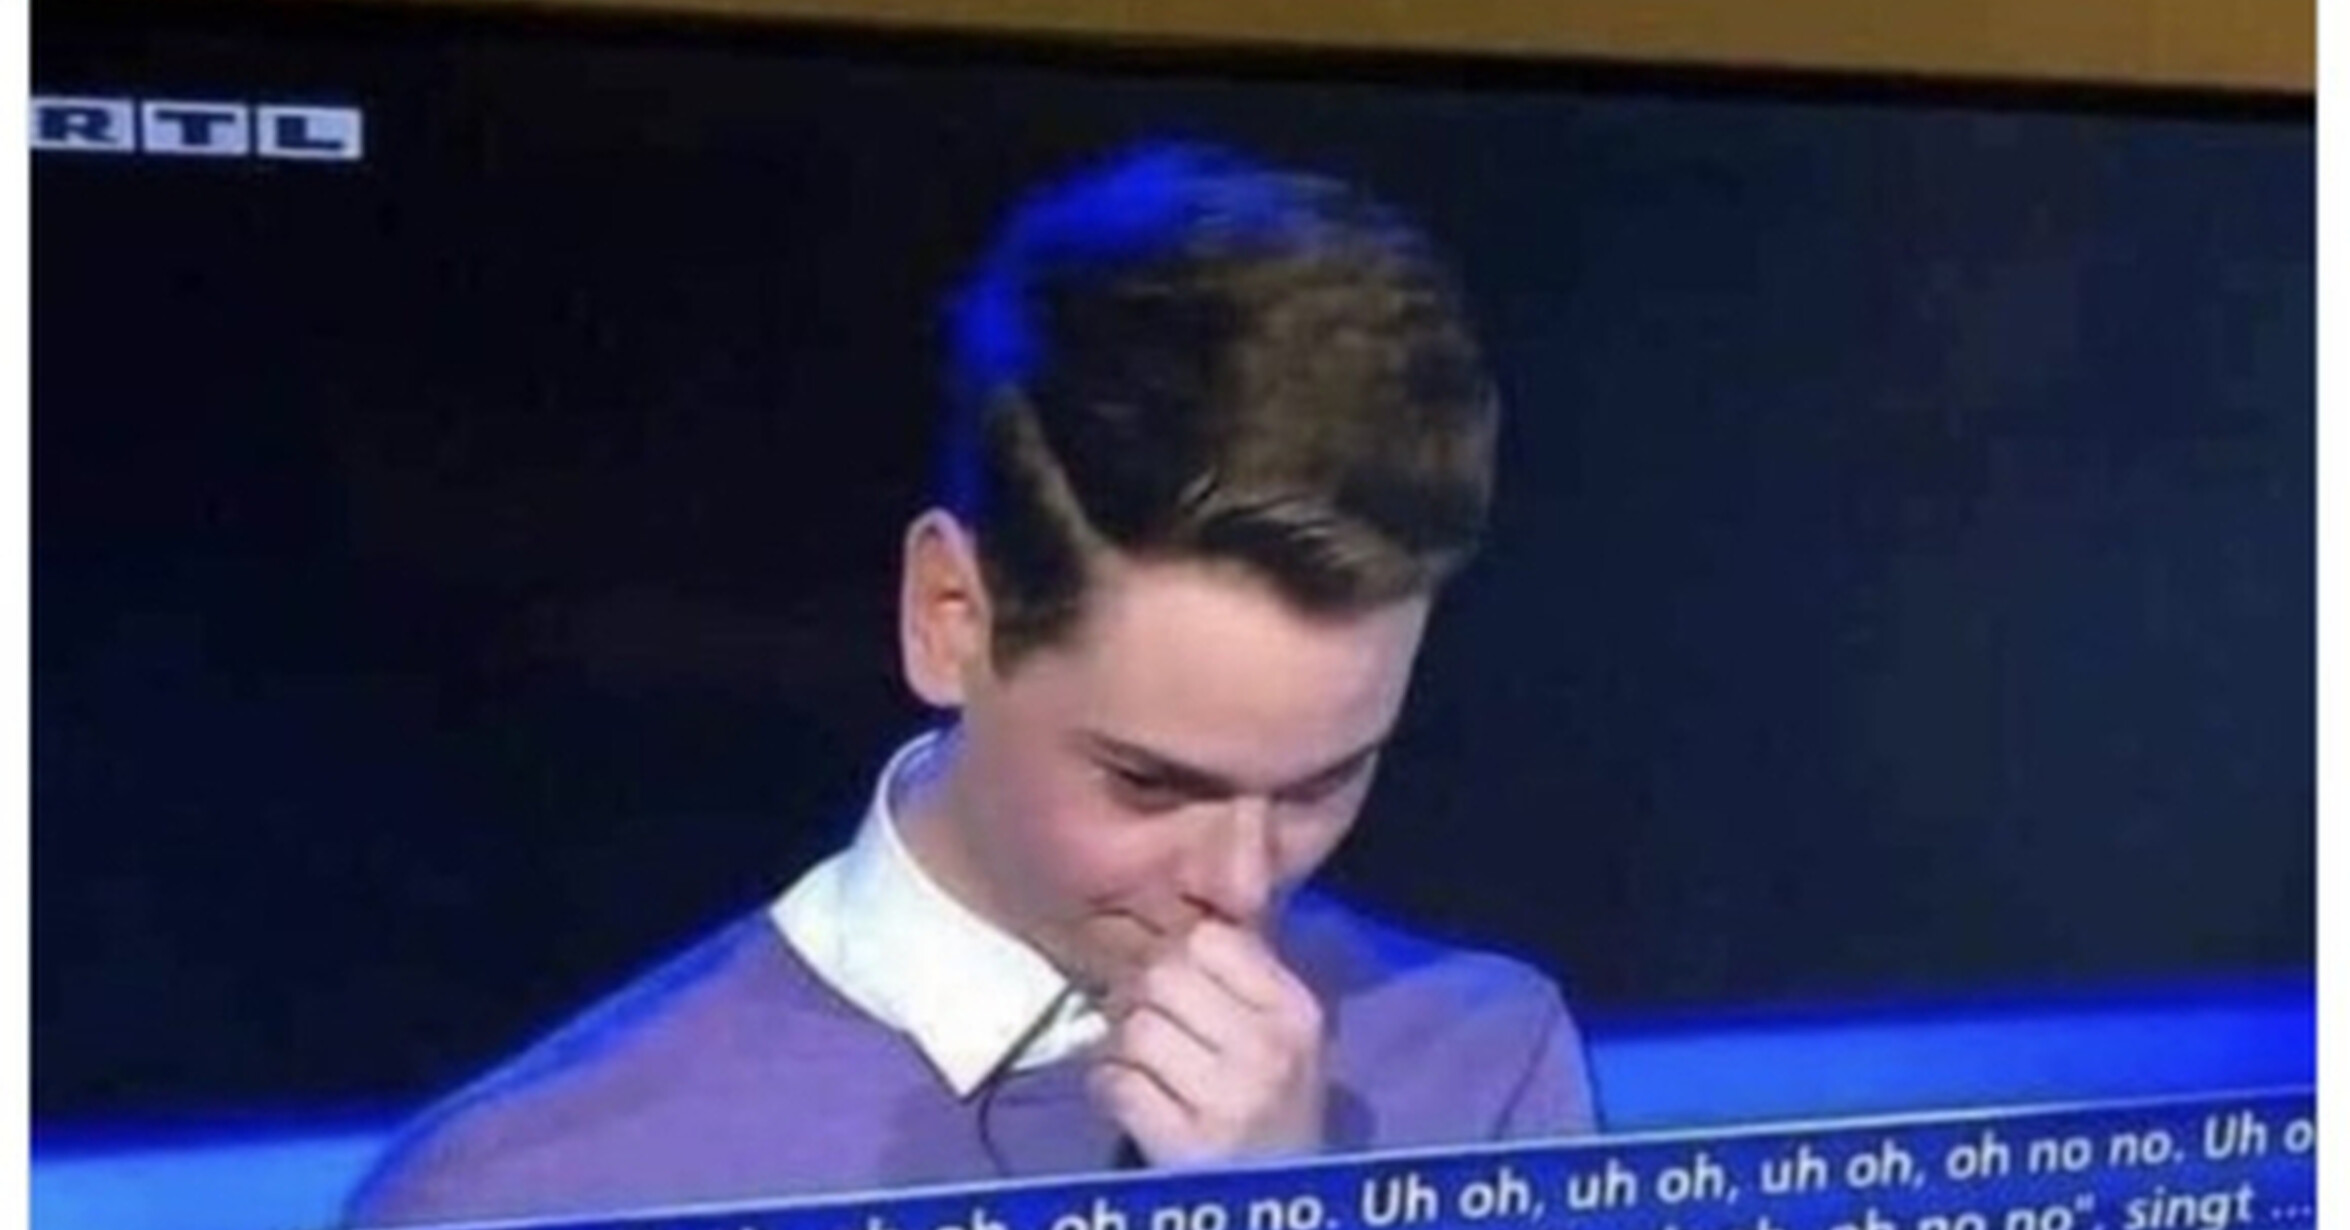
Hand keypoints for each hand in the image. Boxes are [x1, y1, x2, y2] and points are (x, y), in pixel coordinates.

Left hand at [1087, 917, 1326, 1166]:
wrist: (1278, 1189)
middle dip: (1137, 996)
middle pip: (1162, 976)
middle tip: (1138, 1020)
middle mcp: (1269, 1051)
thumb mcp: (1277, 1028)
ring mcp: (1230, 1100)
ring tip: (1139, 1064)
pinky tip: (1130, 1096)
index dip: (1174, 952)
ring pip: (1134, 1029)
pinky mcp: (1187, 1144)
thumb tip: (1200, 889)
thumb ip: (1240, 967)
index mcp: (1294, 1011)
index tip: (1170, 981)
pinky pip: (1115, 1083)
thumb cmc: (1268, 1098)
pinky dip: (1109, 1086)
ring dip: (1119, 1046)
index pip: (1208, 938)